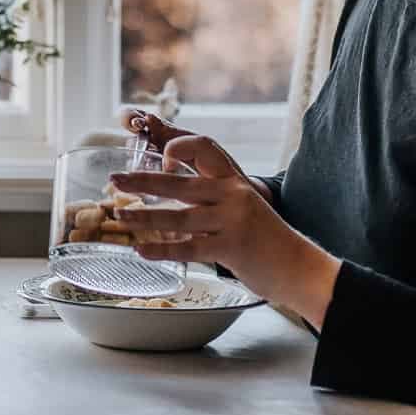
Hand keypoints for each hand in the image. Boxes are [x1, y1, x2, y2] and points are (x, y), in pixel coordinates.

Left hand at [109, 109, 342, 327]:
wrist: (300, 267)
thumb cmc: (266, 239)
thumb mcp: (243, 206)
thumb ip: (214, 197)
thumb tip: (173, 192)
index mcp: (233, 180)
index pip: (202, 146)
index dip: (176, 149)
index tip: (160, 161)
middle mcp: (231, 195)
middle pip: (178, 182)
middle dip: (141, 180)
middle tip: (114, 181)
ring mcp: (231, 221)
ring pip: (178, 216)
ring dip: (144, 217)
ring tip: (121, 218)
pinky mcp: (231, 248)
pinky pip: (188, 248)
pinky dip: (162, 248)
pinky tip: (142, 249)